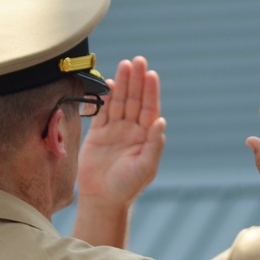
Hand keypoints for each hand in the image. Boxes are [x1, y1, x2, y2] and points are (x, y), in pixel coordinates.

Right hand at [77, 56, 165, 209]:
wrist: (102, 198)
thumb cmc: (127, 186)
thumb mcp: (146, 167)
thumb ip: (154, 144)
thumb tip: (161, 122)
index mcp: (146, 137)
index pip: (150, 109)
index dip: (150, 91)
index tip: (150, 74)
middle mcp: (132, 130)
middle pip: (135, 100)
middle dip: (136, 81)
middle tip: (138, 60)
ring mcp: (115, 130)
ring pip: (119, 102)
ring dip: (122, 84)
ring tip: (124, 65)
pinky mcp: (98, 133)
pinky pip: (102, 111)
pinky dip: (105, 97)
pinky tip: (108, 84)